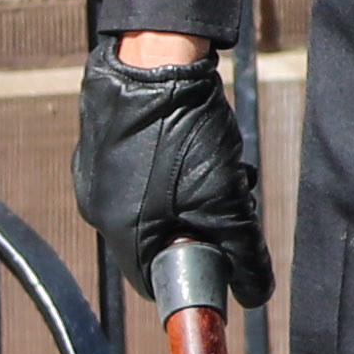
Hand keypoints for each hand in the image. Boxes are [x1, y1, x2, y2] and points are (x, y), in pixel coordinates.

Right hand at [71, 49, 272, 305]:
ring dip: (197, 196)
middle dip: (204, 227)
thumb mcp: (224, 202)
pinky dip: (177, 170)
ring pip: (158, 206)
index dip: (197, 274)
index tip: (227, 259)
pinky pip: (144, 176)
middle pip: (160, 240)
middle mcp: (99, 207)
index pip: (156, 280)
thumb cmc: (182, 133)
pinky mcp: (104, 147)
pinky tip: (201, 145)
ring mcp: (97, 175)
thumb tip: (255, 292)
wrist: (154, 61)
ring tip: (224, 168)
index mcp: (120, 231)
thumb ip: (242, 252)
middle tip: (235, 201)